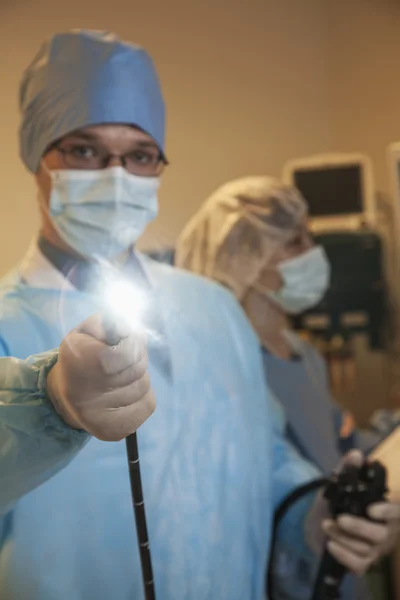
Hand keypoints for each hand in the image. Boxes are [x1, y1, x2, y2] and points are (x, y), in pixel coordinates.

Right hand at [46, 314, 155, 440]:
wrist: (67, 396)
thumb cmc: (82, 355)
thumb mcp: (90, 330)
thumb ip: (113, 322)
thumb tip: (137, 330)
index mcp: (78, 361)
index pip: (126, 353)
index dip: (133, 342)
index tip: (128, 338)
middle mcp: (85, 394)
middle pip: (138, 368)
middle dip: (137, 357)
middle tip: (125, 355)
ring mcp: (100, 417)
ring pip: (144, 385)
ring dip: (139, 376)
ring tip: (120, 375)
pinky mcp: (114, 431)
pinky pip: (149, 404)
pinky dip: (143, 395)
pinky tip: (125, 393)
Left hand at [305, 450, 399, 575]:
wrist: (320, 525)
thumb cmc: (337, 502)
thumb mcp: (339, 484)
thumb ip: (348, 469)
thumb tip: (356, 454)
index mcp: (385, 510)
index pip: (397, 512)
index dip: (390, 512)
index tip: (372, 509)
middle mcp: (386, 531)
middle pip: (381, 535)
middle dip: (359, 527)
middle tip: (340, 519)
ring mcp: (375, 550)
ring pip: (366, 550)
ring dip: (344, 538)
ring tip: (326, 525)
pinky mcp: (362, 562)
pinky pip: (358, 565)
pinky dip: (344, 556)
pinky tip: (331, 545)